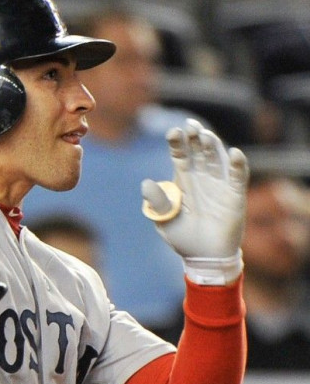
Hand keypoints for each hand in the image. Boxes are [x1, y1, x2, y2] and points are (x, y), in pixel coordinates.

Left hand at [142, 119, 248, 284]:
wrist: (204, 258)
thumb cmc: (182, 237)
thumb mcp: (163, 220)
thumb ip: (156, 202)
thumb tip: (146, 183)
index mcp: (182, 180)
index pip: (180, 155)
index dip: (177, 143)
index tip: (172, 132)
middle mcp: (201, 178)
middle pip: (198, 152)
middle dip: (195, 138)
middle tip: (191, 125)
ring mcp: (219, 185)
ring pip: (216, 159)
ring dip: (212, 147)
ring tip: (206, 136)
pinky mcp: (235, 196)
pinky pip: (238, 177)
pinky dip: (237, 164)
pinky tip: (234, 153)